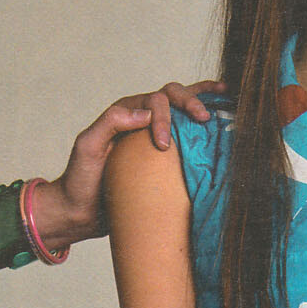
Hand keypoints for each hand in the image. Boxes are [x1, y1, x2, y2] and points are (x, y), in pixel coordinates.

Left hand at [29, 79, 223, 245]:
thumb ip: (109, 123)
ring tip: (226, 98)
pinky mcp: (164, 156)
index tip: (163, 146)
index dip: (164, 118)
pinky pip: (185, 134)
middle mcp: (141, 119)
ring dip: (203, 100)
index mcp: (125, 113)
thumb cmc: (81, 180)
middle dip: (191, 102)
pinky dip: (202, 123)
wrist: (80, 211)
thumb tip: (145, 114)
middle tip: (205, 119)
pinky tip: (221, 119)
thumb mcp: (87, 147)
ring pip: (182, 108)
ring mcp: (153, 136)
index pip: (154, 102)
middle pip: (172, 96)